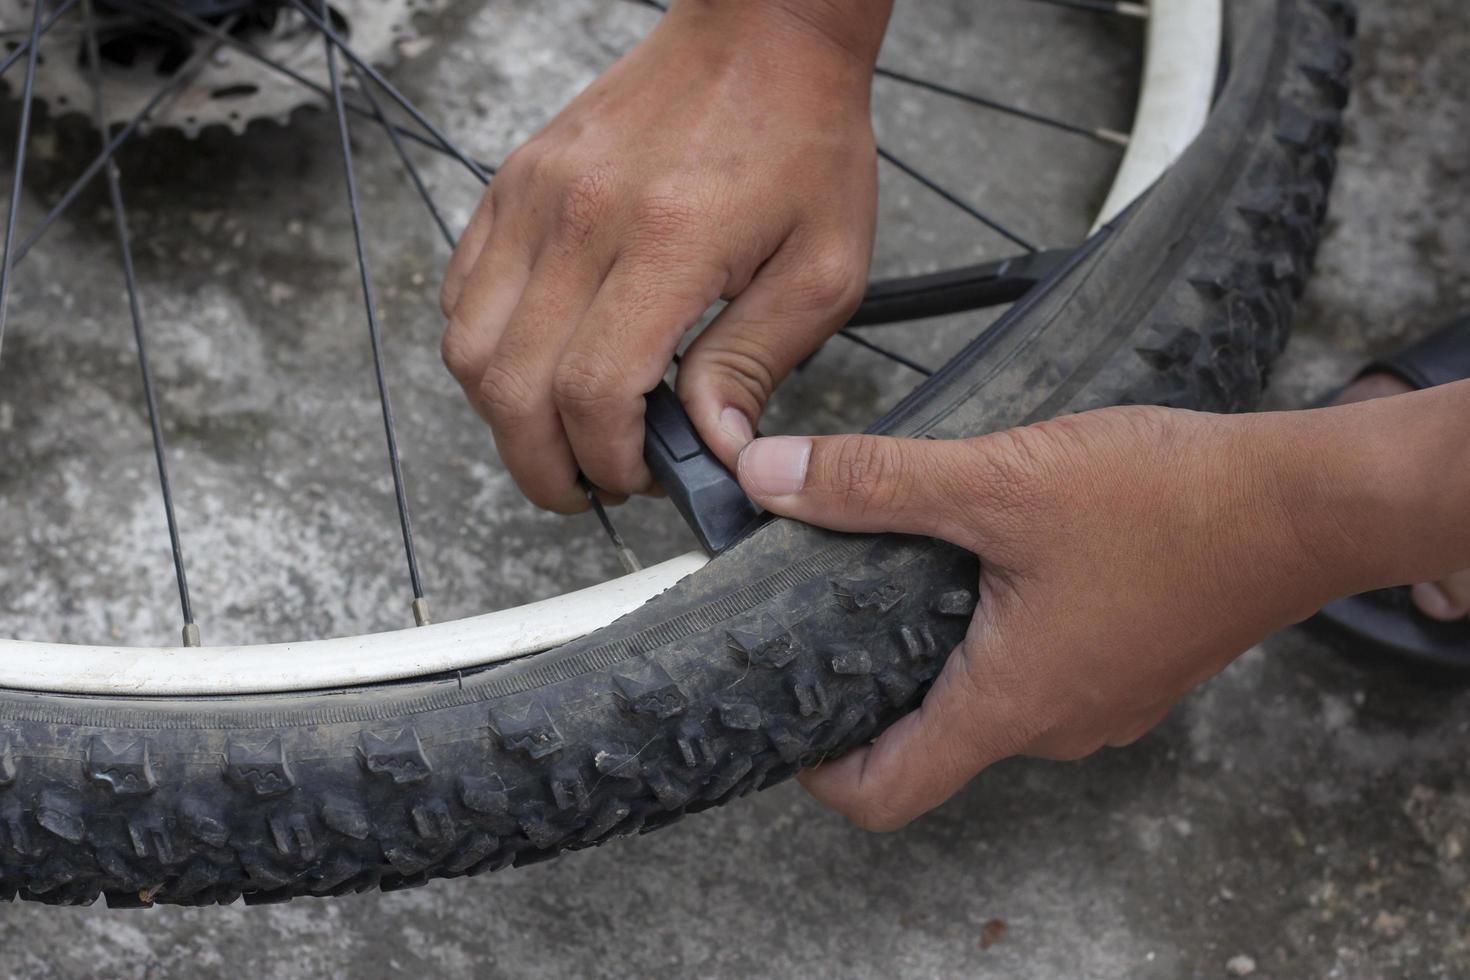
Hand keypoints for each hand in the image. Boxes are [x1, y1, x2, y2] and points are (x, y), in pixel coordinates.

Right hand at [440, 0, 887, 511]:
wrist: (761, 34)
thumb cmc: (802, 142)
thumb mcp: (823, 268)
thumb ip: (757, 363)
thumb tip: (715, 450)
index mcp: (666, 241)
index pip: (591, 390)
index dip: (607, 461)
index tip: (641, 479)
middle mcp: (581, 217)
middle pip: (512, 386)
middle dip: (544, 466)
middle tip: (591, 488)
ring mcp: (533, 196)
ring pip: (468, 348)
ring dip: (505, 416)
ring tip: (563, 435)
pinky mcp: (513, 183)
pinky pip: (461, 291)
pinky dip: (485, 350)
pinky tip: (539, 364)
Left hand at [734, 406, 1363, 830]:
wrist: (1308, 503)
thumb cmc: (1168, 502)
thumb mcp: (999, 482)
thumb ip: (875, 483)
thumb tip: (769, 477)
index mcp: (1009, 704)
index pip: (883, 792)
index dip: (819, 769)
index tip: (788, 714)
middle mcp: (1055, 725)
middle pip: (932, 742)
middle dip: (874, 684)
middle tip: (831, 610)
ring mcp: (1103, 703)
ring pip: (991, 700)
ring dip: (942, 649)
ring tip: (907, 569)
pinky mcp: (1136, 666)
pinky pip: (1044, 669)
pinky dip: (1002, 631)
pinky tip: (995, 558)